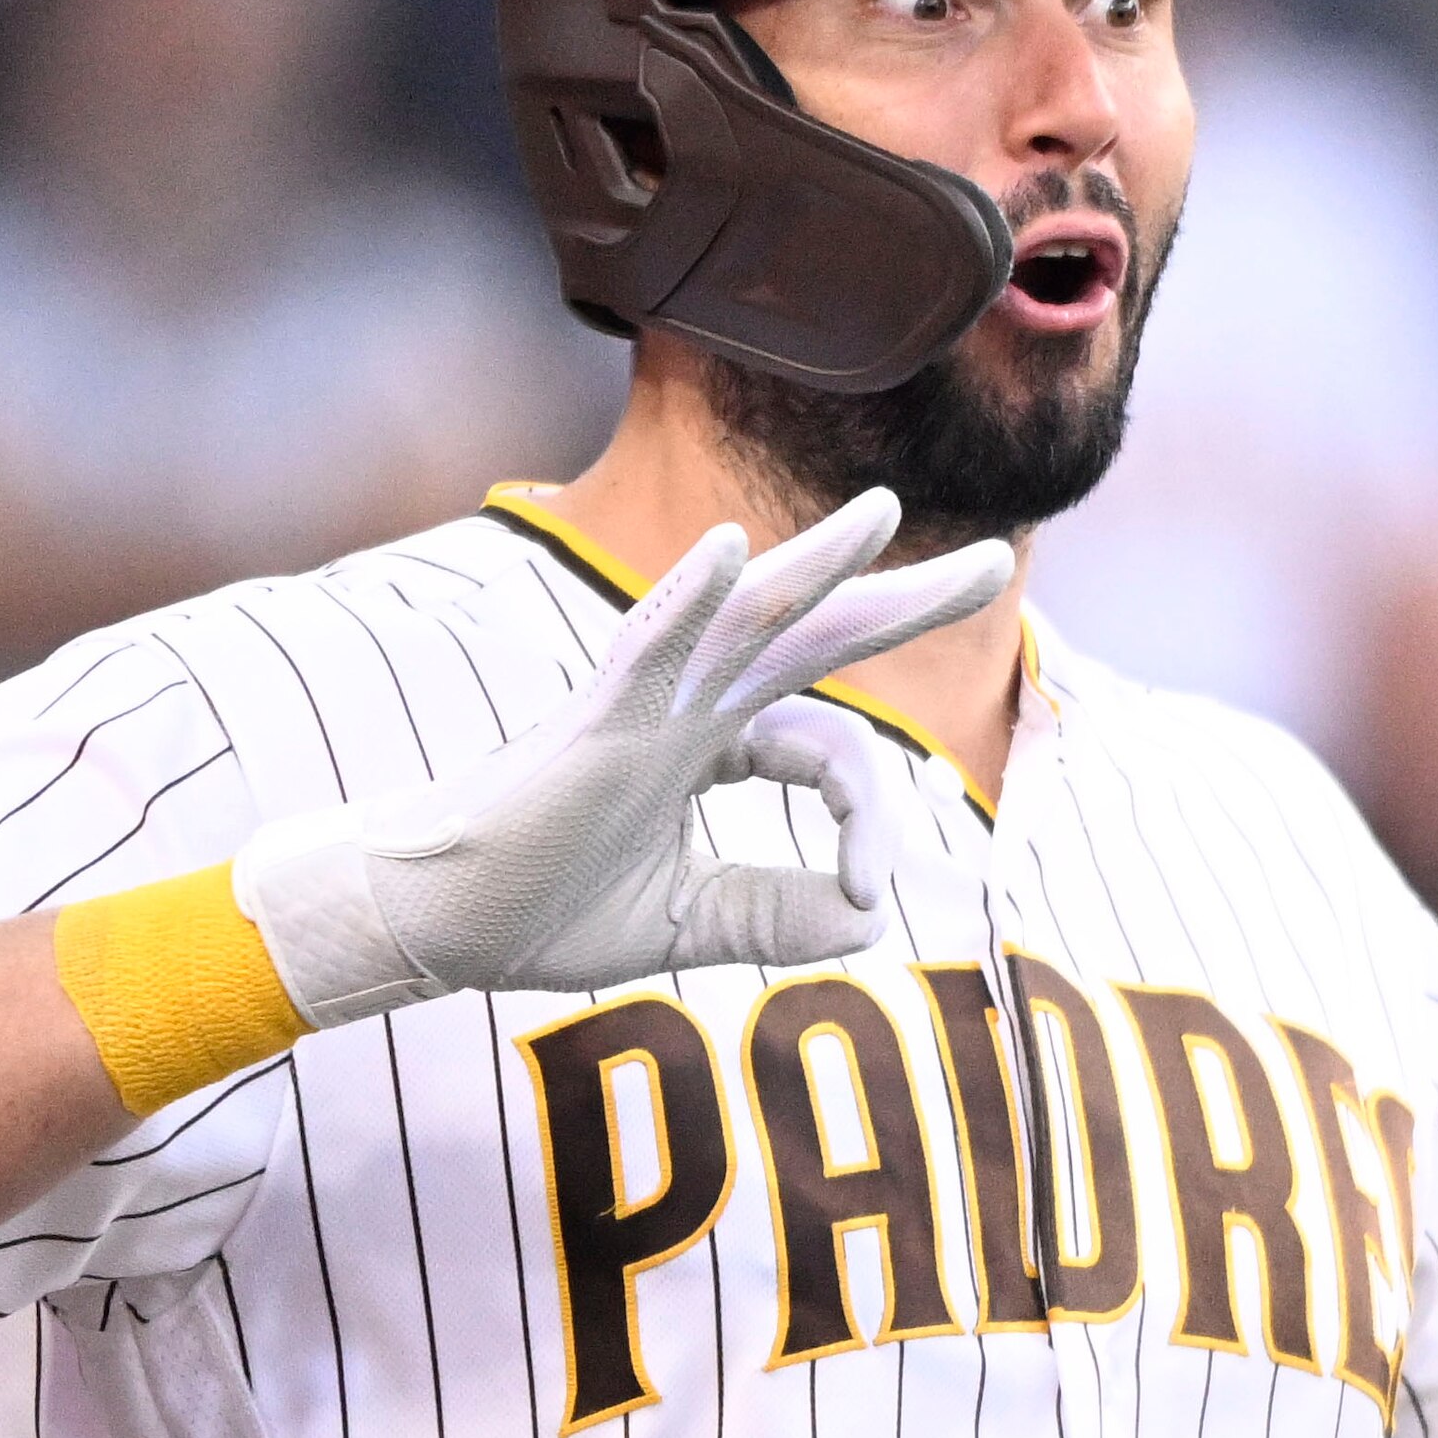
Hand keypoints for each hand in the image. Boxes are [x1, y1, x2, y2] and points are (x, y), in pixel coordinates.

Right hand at [236, 488, 1010, 1021]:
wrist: (441, 925)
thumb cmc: (548, 910)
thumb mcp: (696, 923)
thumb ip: (781, 916)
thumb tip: (873, 925)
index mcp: (715, 744)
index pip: (834, 751)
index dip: (872, 821)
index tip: (867, 893)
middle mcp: (690, 707)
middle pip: (817, 636)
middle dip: (906, 599)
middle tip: (996, 565)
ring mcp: (643, 705)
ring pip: (747, 619)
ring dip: (816, 563)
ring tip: (886, 512)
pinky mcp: (594, 723)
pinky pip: (649, 646)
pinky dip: (690, 597)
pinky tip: (734, 551)